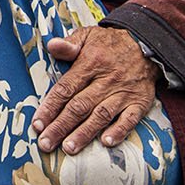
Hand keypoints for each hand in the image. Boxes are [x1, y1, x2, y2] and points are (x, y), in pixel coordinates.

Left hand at [30, 27, 158, 154]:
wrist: (146, 44)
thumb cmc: (110, 44)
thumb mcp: (88, 35)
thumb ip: (69, 44)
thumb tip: (52, 45)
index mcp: (90, 64)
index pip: (66, 88)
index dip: (50, 107)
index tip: (38, 124)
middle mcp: (106, 80)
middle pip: (80, 106)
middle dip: (61, 126)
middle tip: (46, 143)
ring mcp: (123, 93)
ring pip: (101, 115)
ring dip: (84, 133)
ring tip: (69, 148)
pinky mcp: (140, 102)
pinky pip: (130, 119)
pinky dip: (118, 131)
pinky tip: (106, 142)